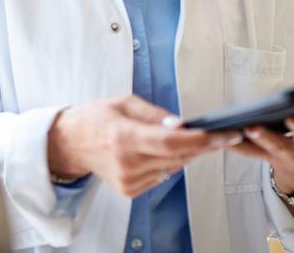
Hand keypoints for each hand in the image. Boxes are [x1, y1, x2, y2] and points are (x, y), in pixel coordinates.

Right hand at [47, 95, 236, 197]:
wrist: (71, 143)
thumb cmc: (97, 118)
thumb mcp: (124, 102)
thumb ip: (155, 114)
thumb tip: (181, 125)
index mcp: (124, 137)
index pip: (170, 142)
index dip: (199, 140)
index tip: (222, 135)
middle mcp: (127, 163)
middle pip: (177, 157)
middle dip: (202, 146)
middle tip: (220, 134)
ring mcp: (128, 180)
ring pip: (173, 168)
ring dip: (184, 153)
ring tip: (184, 138)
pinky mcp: (130, 190)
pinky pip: (162, 176)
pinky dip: (168, 163)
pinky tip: (158, 151)